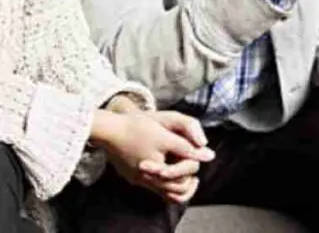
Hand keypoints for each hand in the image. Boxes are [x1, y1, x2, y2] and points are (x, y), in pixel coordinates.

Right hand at [90, 106, 214, 203]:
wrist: (108, 129)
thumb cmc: (136, 127)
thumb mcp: (164, 134)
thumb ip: (187, 147)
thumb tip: (210, 155)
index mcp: (157, 170)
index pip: (184, 177)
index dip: (193, 163)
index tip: (196, 151)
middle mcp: (148, 180)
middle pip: (176, 189)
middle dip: (187, 176)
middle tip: (193, 167)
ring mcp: (139, 180)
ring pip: (165, 191)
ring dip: (177, 182)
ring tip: (185, 171)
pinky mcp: (133, 177)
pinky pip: (153, 185)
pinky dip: (164, 180)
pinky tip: (166, 166)